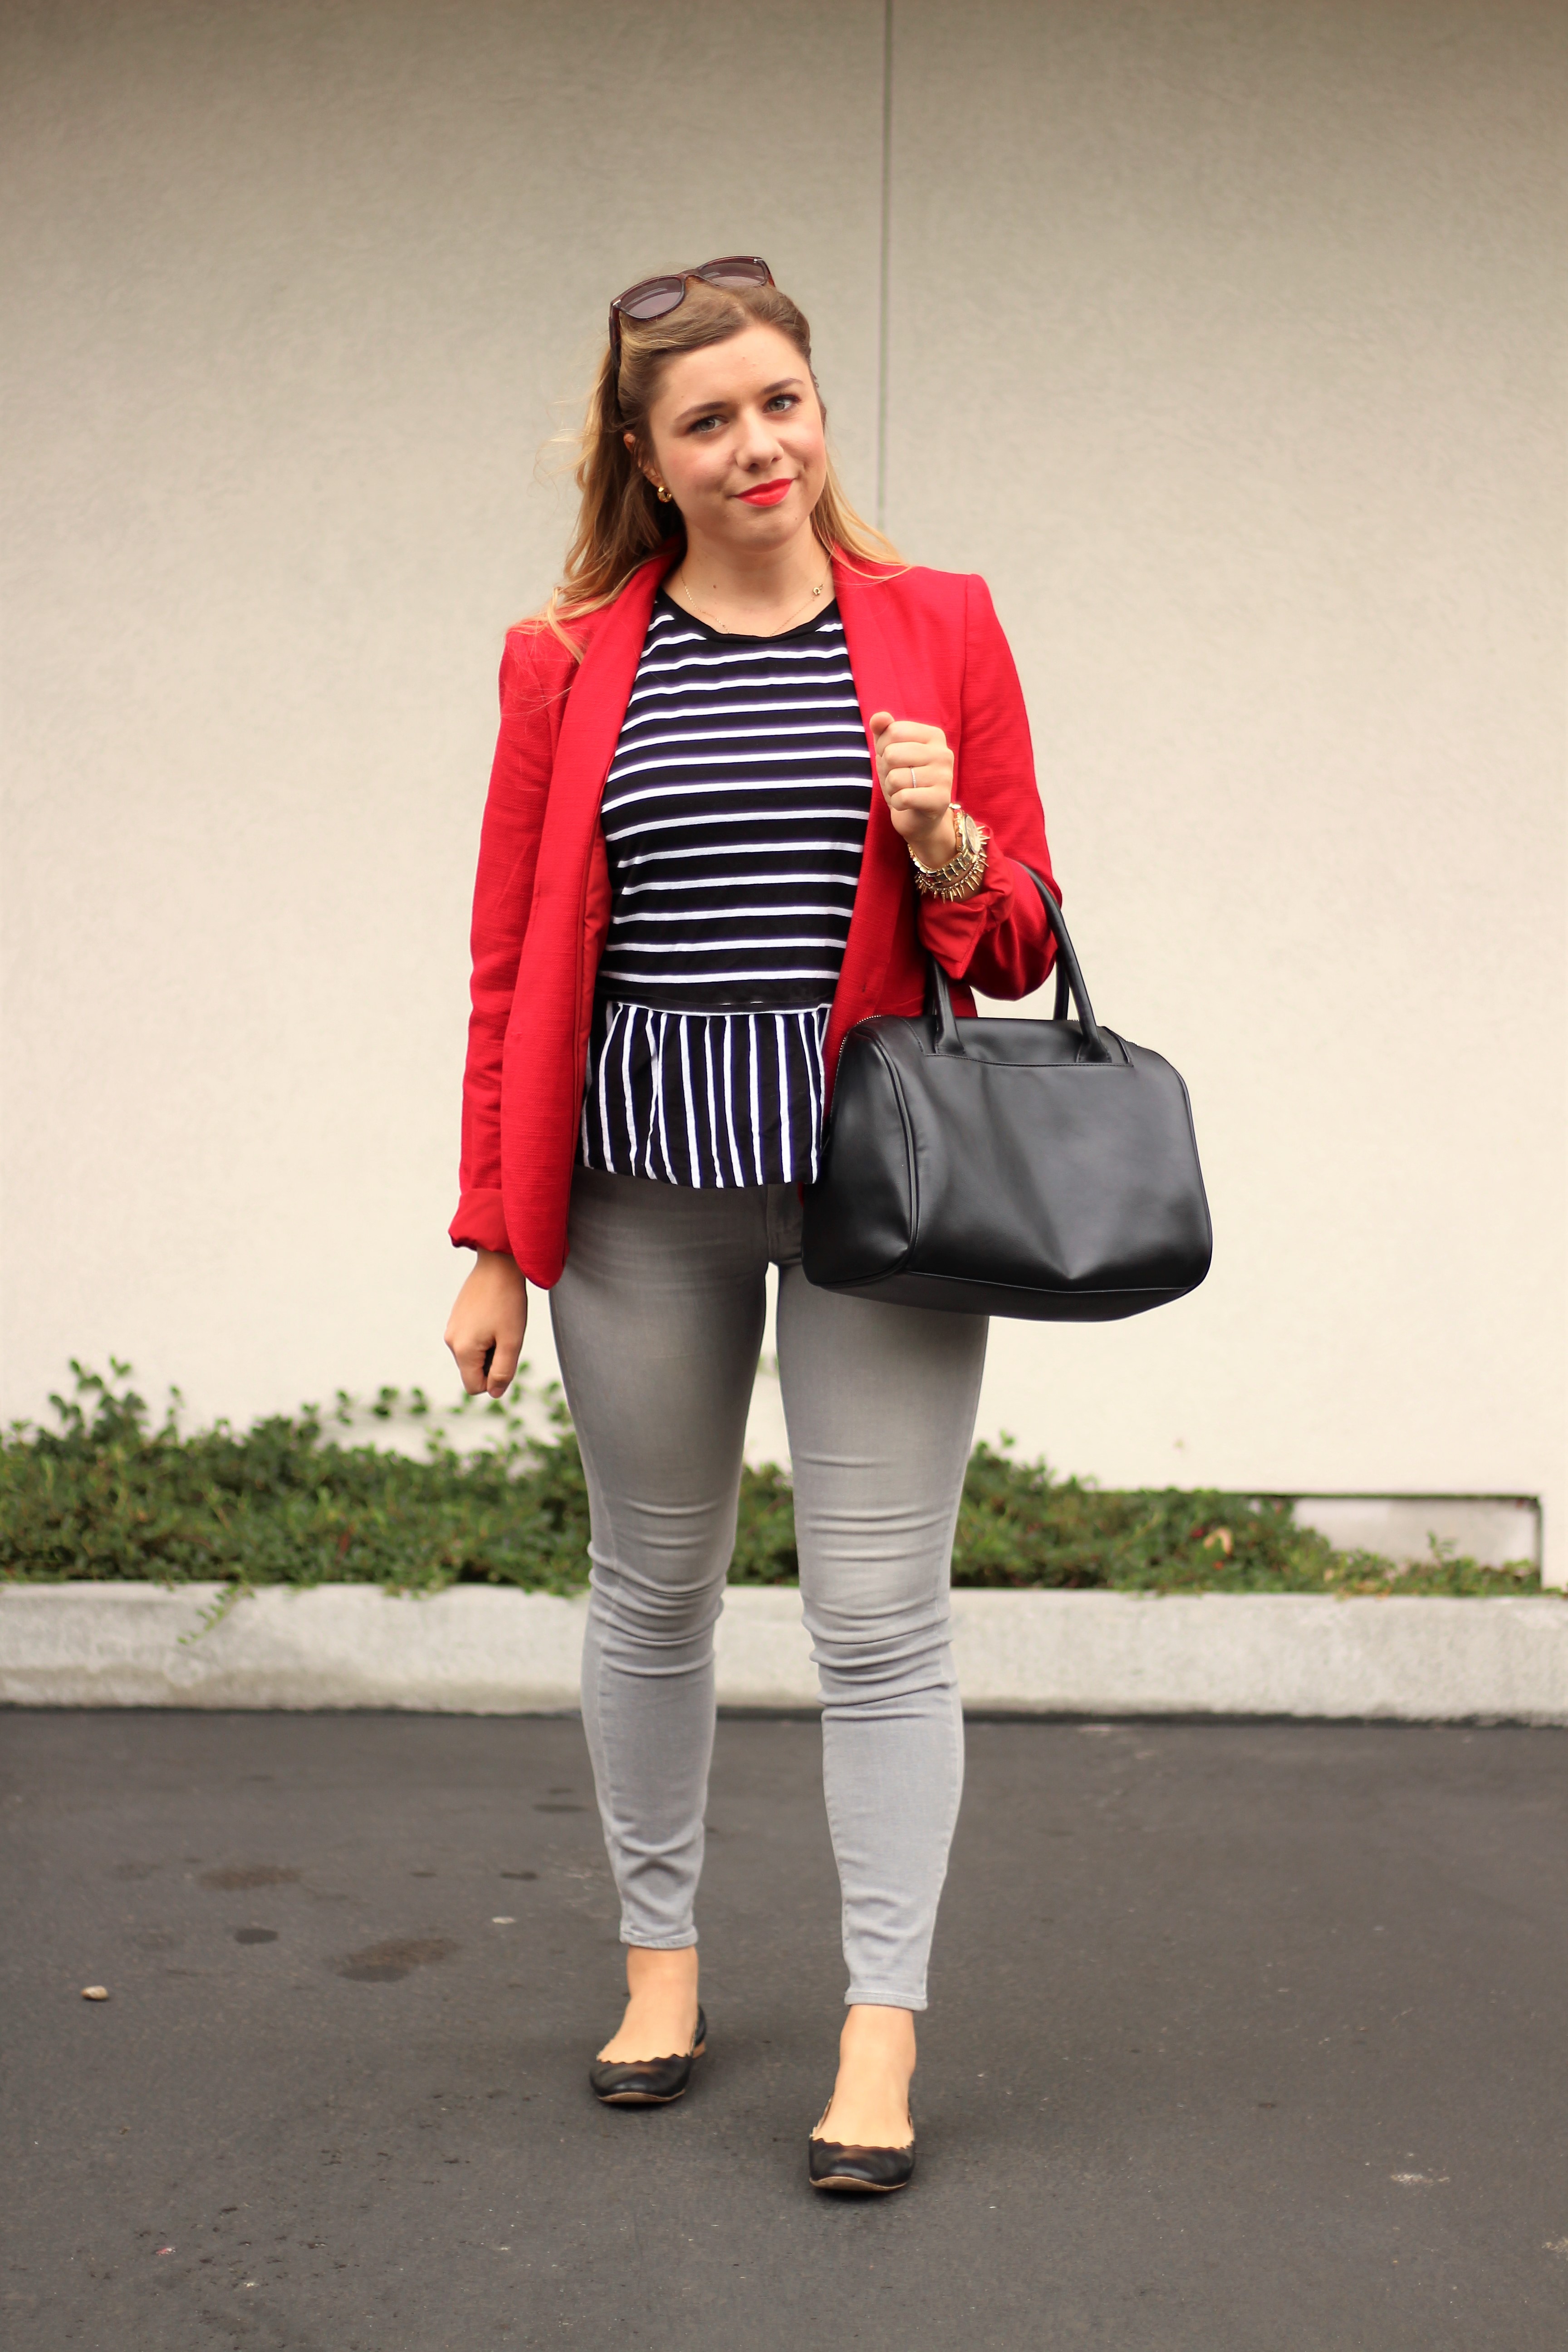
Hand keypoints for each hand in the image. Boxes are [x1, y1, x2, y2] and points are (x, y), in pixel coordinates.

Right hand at [444, 1249, 527, 1396]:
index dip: (495, 1380)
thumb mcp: (512, 1341)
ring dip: (490, 1348)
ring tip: (501, 1324)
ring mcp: (452, 1328)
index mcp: (462, 1350)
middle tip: (506, 1336)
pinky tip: (495, 1316)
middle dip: (492, 1362)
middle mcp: (451, 1341)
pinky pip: (470, 1340)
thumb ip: (503, 1372)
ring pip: (473, 1355)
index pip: (475, 1387)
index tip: (507, 1356)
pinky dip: (485, 1336)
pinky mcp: (456, 1318)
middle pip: (473, 1371)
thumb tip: (495, 1393)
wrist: (498, 1264)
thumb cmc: (508, 1302)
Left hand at [870, 711, 956, 866]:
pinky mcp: (941, 799)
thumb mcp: (891, 752)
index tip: (894, 761)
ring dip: (891, 788)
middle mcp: (944, 752)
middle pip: (892, 754)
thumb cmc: (905, 780)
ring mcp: (945, 776)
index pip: (893, 731)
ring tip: (903, 791)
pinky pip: (903, 797)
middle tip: (898, 779)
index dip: (883, 748)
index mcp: (934, 735)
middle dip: (886, 770)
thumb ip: (884, 731)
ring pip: (895, 777)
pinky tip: (906, 804)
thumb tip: (879, 717)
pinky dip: (897, 803)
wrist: (921, 818)